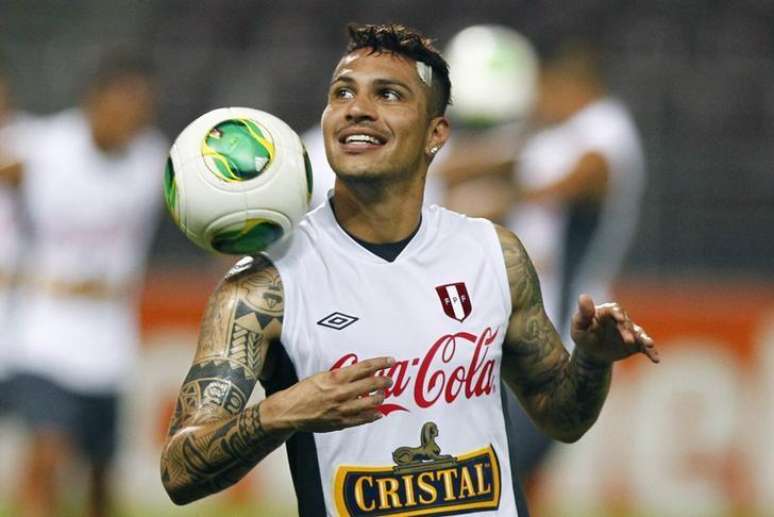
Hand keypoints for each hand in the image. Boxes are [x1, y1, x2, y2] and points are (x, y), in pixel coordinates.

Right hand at [260, 356, 394, 432]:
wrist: (289, 412)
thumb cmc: (303, 391)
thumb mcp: (321, 376)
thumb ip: (340, 376)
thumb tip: (359, 373)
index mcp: (335, 378)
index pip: (364, 368)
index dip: (380, 363)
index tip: (391, 361)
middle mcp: (341, 393)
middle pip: (371, 385)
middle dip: (384, 381)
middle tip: (390, 380)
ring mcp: (342, 409)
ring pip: (370, 403)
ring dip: (380, 398)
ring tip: (382, 395)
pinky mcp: (340, 423)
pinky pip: (362, 419)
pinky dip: (373, 416)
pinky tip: (378, 413)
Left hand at [571, 294, 658, 364]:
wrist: (592, 351)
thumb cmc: (583, 333)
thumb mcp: (579, 325)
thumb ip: (583, 313)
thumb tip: (583, 296)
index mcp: (608, 311)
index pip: (614, 310)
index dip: (618, 314)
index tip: (620, 319)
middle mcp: (622, 319)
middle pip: (627, 323)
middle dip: (628, 331)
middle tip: (628, 340)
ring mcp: (630, 331)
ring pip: (639, 334)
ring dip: (644, 339)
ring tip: (649, 344)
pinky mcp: (636, 344)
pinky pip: (644, 347)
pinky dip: (651, 351)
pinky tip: (655, 358)